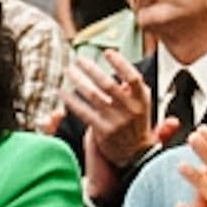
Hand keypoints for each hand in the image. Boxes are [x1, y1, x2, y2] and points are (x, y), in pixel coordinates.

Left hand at [67, 48, 164, 179]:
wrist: (136, 154)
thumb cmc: (136, 124)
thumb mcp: (143, 104)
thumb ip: (134, 87)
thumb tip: (123, 68)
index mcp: (142, 99)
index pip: (133, 77)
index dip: (120, 63)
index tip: (107, 52)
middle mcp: (130, 109)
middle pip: (108, 84)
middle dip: (91, 69)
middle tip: (79, 60)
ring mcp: (116, 121)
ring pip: (93, 95)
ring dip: (79, 81)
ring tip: (69, 71)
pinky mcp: (103, 131)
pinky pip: (84, 112)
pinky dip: (72, 101)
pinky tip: (62, 93)